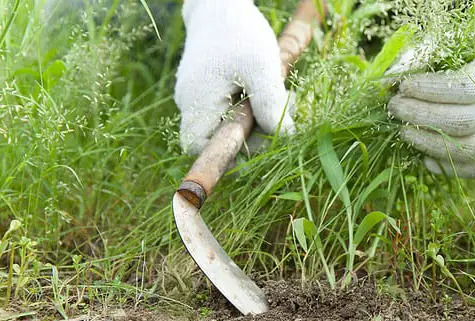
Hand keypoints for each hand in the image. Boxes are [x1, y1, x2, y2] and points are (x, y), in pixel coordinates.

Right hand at [175, 0, 294, 155]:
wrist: (221, 4)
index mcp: (197, 101)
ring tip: (280, 95)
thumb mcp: (262, 68)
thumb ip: (271, 105)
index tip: (256, 138)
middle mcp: (191, 102)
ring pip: (227, 122)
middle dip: (253, 132)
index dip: (224, 151)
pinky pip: (229, 107)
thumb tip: (283, 137)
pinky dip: (251, 104)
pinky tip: (267, 87)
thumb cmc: (240, 33)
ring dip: (257, 117)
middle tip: (281, 113)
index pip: (197, 146)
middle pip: (218, 137)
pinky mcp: (208, 87)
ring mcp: (198, 94)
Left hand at [386, 32, 474, 177]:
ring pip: (472, 149)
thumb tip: (384, 85)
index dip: (432, 90)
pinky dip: (446, 166)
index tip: (404, 86)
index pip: (467, 87)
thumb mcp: (445, 43)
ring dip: (431, 143)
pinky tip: (423, 156)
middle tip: (395, 108)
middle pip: (466, 120)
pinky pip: (474, 169)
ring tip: (403, 132)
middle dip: (424, 117)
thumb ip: (417, 58)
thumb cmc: (467, 53)